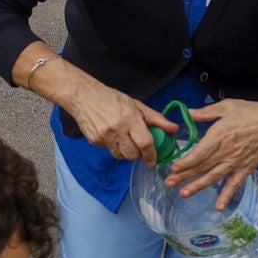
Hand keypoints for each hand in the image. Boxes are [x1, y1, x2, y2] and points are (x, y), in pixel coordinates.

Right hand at [59, 75, 178, 163]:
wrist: (83, 96)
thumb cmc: (112, 98)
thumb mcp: (137, 105)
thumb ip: (156, 119)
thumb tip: (174, 129)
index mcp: (130, 118)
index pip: (145, 143)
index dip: (152, 155)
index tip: (153, 161)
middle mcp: (117, 129)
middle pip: (132, 154)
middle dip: (138, 154)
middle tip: (139, 147)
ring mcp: (104, 136)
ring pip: (120, 156)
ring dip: (125, 152)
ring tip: (124, 140)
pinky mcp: (95, 141)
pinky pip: (109, 151)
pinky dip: (114, 147)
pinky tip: (112, 135)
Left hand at [165, 98, 257, 203]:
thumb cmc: (252, 112)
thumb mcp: (227, 106)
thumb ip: (206, 112)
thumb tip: (189, 113)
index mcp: (219, 136)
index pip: (198, 153)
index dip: (185, 162)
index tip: (173, 169)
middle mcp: (226, 152)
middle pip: (202, 167)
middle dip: (184, 177)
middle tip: (168, 184)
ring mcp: (236, 162)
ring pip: (214, 177)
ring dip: (198, 187)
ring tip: (184, 194)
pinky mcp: (246, 168)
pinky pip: (234, 184)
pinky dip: (226, 196)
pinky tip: (218, 207)